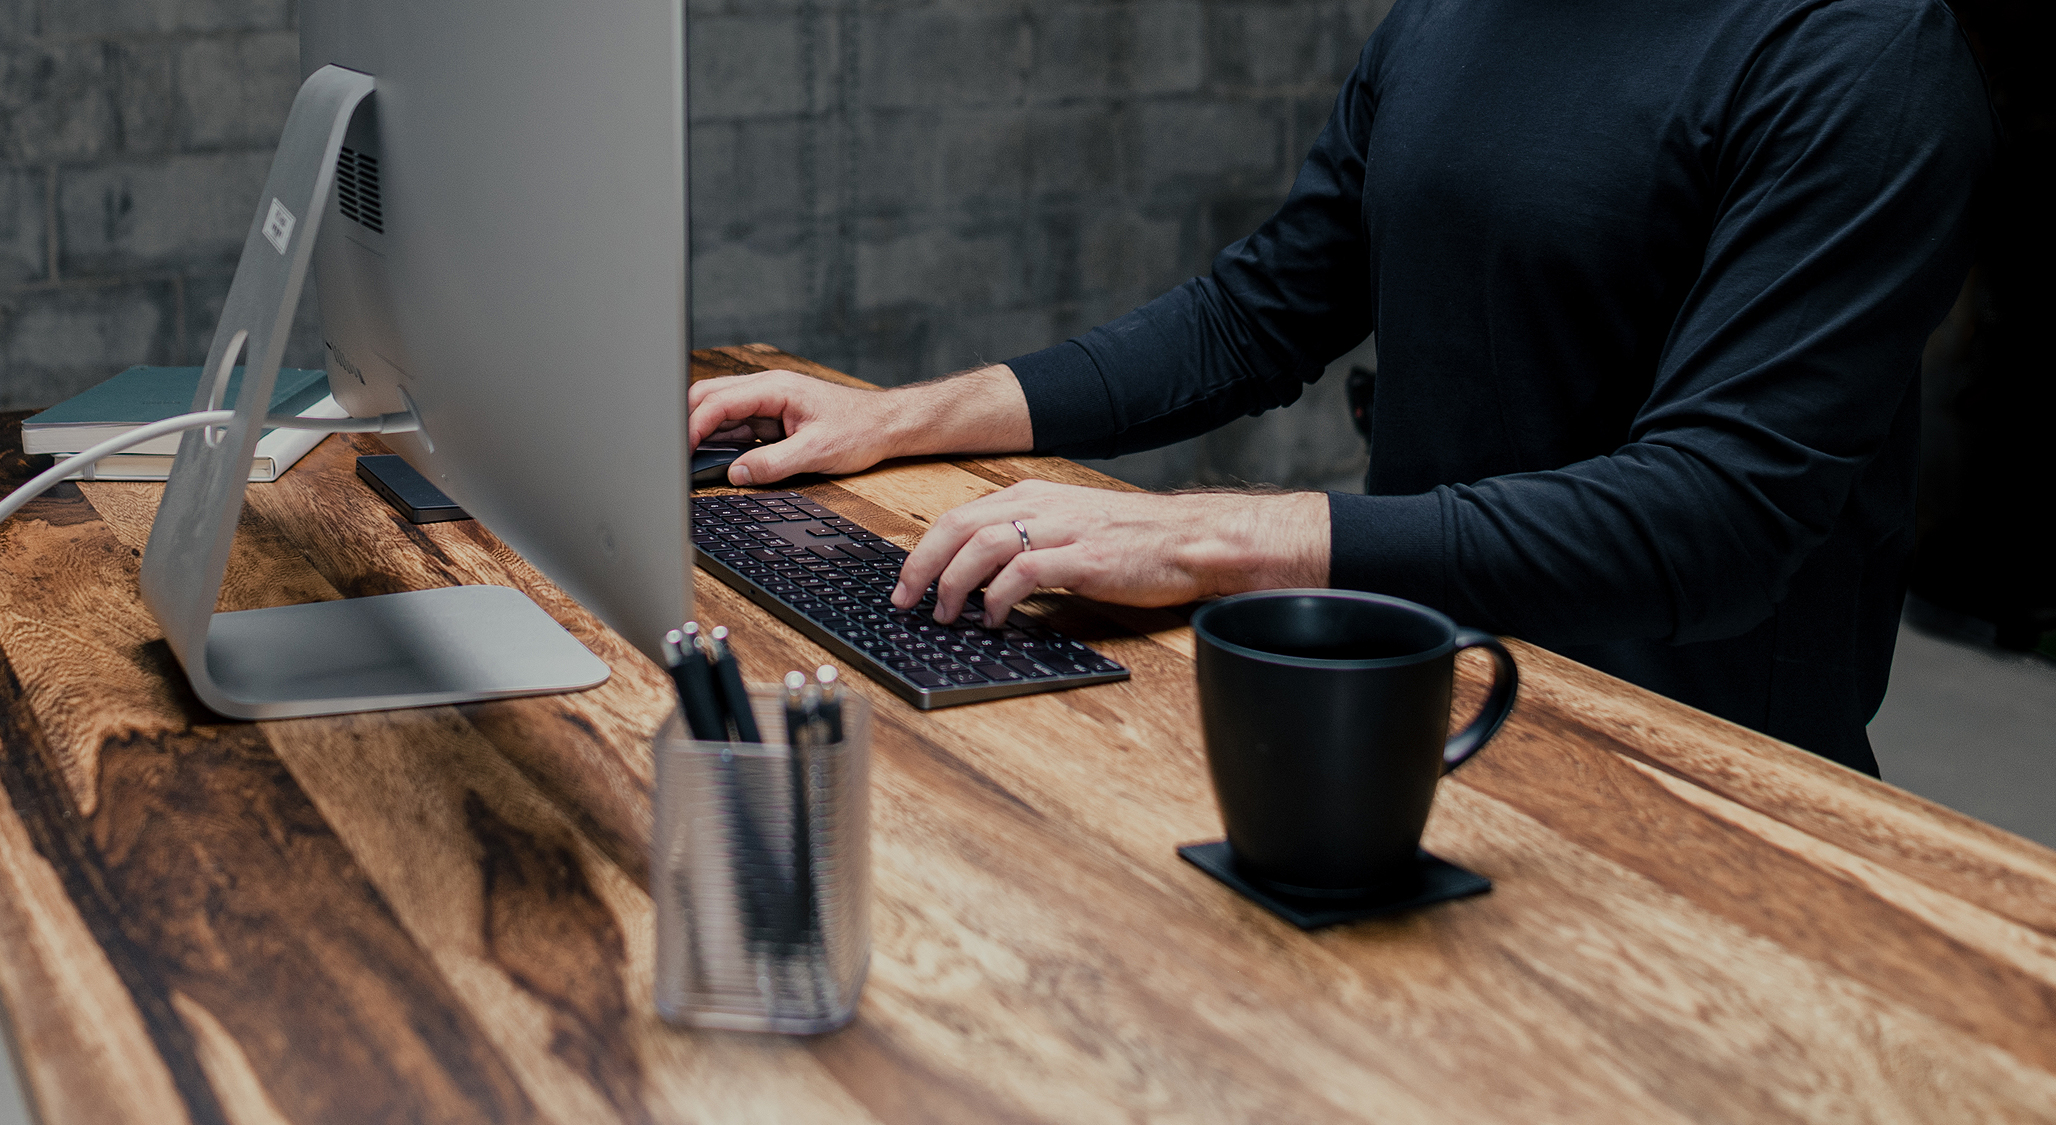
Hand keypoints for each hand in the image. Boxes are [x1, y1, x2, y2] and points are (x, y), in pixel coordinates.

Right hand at [688, 369, 900, 484]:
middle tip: (680, 456)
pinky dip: (724, 443)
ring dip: (706, 435)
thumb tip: (737, 474)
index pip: (718, 401)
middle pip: (710, 398)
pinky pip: (738, 427)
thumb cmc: (860, 430)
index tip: (682, 452)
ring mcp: (768, 403)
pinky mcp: (773, 418)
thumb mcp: (817, 452)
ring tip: (694, 463)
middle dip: (690, 424)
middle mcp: (767, 390)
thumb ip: (773, 464)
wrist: (887, 424)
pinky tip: (719, 461)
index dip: (693, 426)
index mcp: (774, 388)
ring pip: (721, 412)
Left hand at [890, 480, 1330, 625]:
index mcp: (1033, 496)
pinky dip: (999, 596)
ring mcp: (1062, 530)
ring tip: (945, 615)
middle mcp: (1041, 506)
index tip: (906, 583)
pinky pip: (1026, 573)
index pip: (959, 516)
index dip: (923, 551)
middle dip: (922, 566)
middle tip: (907, 602)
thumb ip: (1027, 543)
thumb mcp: (1069, 528)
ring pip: (983, 546)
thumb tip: (981, 579)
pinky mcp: (1084, 558)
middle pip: (958, 527)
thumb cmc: (1134, 539)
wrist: (1191, 538)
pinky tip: (993, 618)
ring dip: (954, 583)